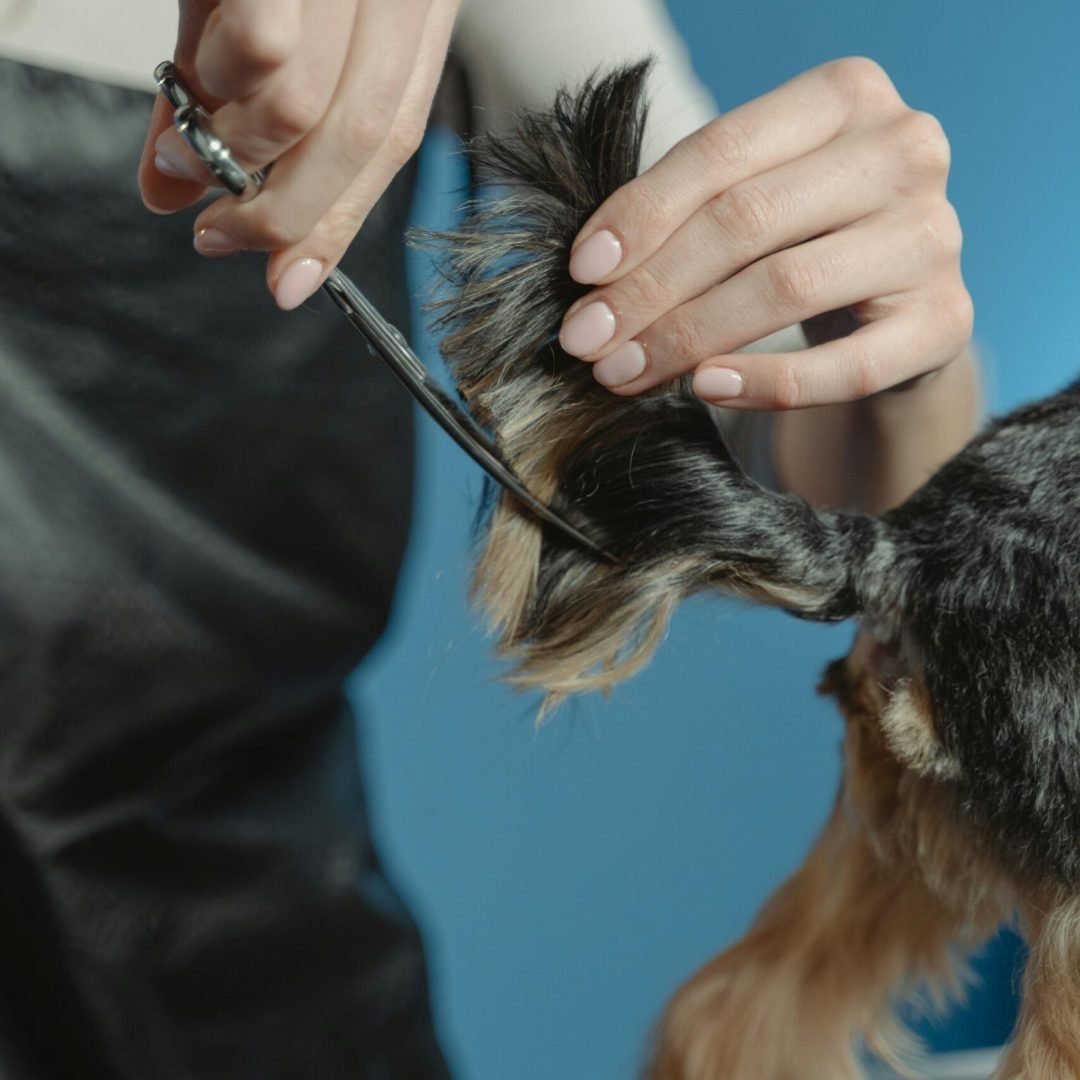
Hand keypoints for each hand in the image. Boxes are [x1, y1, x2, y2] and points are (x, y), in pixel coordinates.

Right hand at [139, 0, 459, 309]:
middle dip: (280, 214)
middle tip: (218, 231)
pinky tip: (196, 70)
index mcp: (409, 11)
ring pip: (304, 109)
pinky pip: (264, 52)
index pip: (391, 143)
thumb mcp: (261, 17)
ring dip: (234, 144)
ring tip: (187, 142)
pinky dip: (218, 79)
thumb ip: (230, 102)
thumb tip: (175, 193)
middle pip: (357, 142)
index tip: (290, 280)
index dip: (337, 223)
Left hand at [557, 57, 973, 409]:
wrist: (894, 305)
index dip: (641, 213)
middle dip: (649, 286)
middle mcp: (903, 150)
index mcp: (846, 95)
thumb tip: (591, 275)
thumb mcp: (754, 197)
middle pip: (746, 221)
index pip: (722, 150)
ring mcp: (932, 236)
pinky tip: (707, 388)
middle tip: (586, 339)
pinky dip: (767, 381)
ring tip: (623, 371)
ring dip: (686, 336)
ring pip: (785, 286)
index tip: (581, 272)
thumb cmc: (803, 237)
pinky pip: (846, 366)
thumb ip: (687, 213)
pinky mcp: (945, 321)